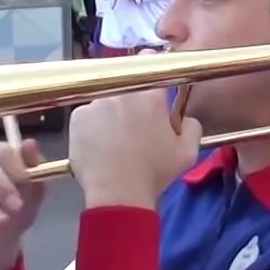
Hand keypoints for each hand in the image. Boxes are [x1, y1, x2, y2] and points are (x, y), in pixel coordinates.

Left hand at [68, 86, 201, 210]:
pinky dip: (92, 128)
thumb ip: (191, 126)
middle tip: (134, 130)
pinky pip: (87, 117)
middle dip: (131, 106)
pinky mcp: (77, 117)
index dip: (153, 90)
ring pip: (106, 103)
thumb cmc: (153, 174)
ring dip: (110, 116)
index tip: (152, 105)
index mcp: (150, 96)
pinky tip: (98, 147)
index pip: (153, 75)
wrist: (118, 194)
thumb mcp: (188, 152)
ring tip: (113, 143)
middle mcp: (122, 92)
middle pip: (127, 90)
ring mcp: (96, 103)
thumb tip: (184, 118)